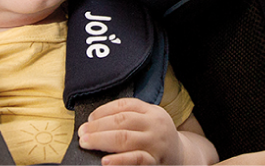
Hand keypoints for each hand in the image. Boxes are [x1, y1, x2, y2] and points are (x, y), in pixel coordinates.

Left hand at [79, 98, 215, 165]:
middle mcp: (154, 125)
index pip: (125, 105)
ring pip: (125, 138)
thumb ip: (130, 117)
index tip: (89, 119)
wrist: (182, 158)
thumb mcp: (149, 122)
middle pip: (121, 121)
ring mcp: (155, 144)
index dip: (103, 111)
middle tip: (82, 133)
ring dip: (101, 140)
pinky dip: (119, 160)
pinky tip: (105, 161)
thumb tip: (95, 122)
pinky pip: (136, 160)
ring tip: (86, 143)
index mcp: (152, 112)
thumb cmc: (157, 139)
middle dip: (98, 127)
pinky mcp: (155, 162)